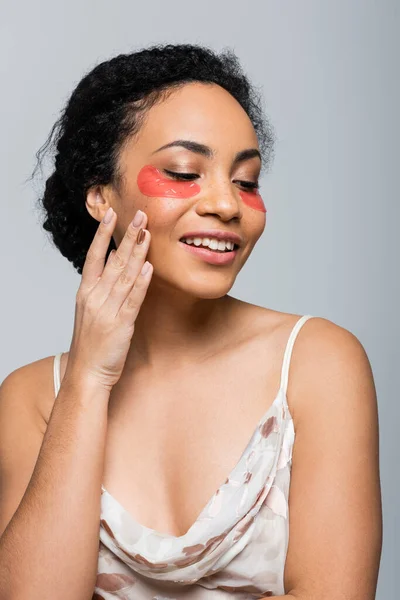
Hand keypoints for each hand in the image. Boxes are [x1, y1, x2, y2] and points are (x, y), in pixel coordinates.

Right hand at [64, 207, 152, 391]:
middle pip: (113, 261)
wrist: (86, 373)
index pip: (94, 256)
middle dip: (127, 236)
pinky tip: (148, 267)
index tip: (111, 214)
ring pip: (125, 276)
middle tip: (140, 215)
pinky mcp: (120, 324)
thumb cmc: (91, 342)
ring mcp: (107, 310)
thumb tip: (112, 259)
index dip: (102, 234)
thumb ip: (101, 285)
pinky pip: (133, 299)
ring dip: (138, 253)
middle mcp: (95, 297)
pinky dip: (141, 283)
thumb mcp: (90, 310)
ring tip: (147, 233)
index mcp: (86, 292)